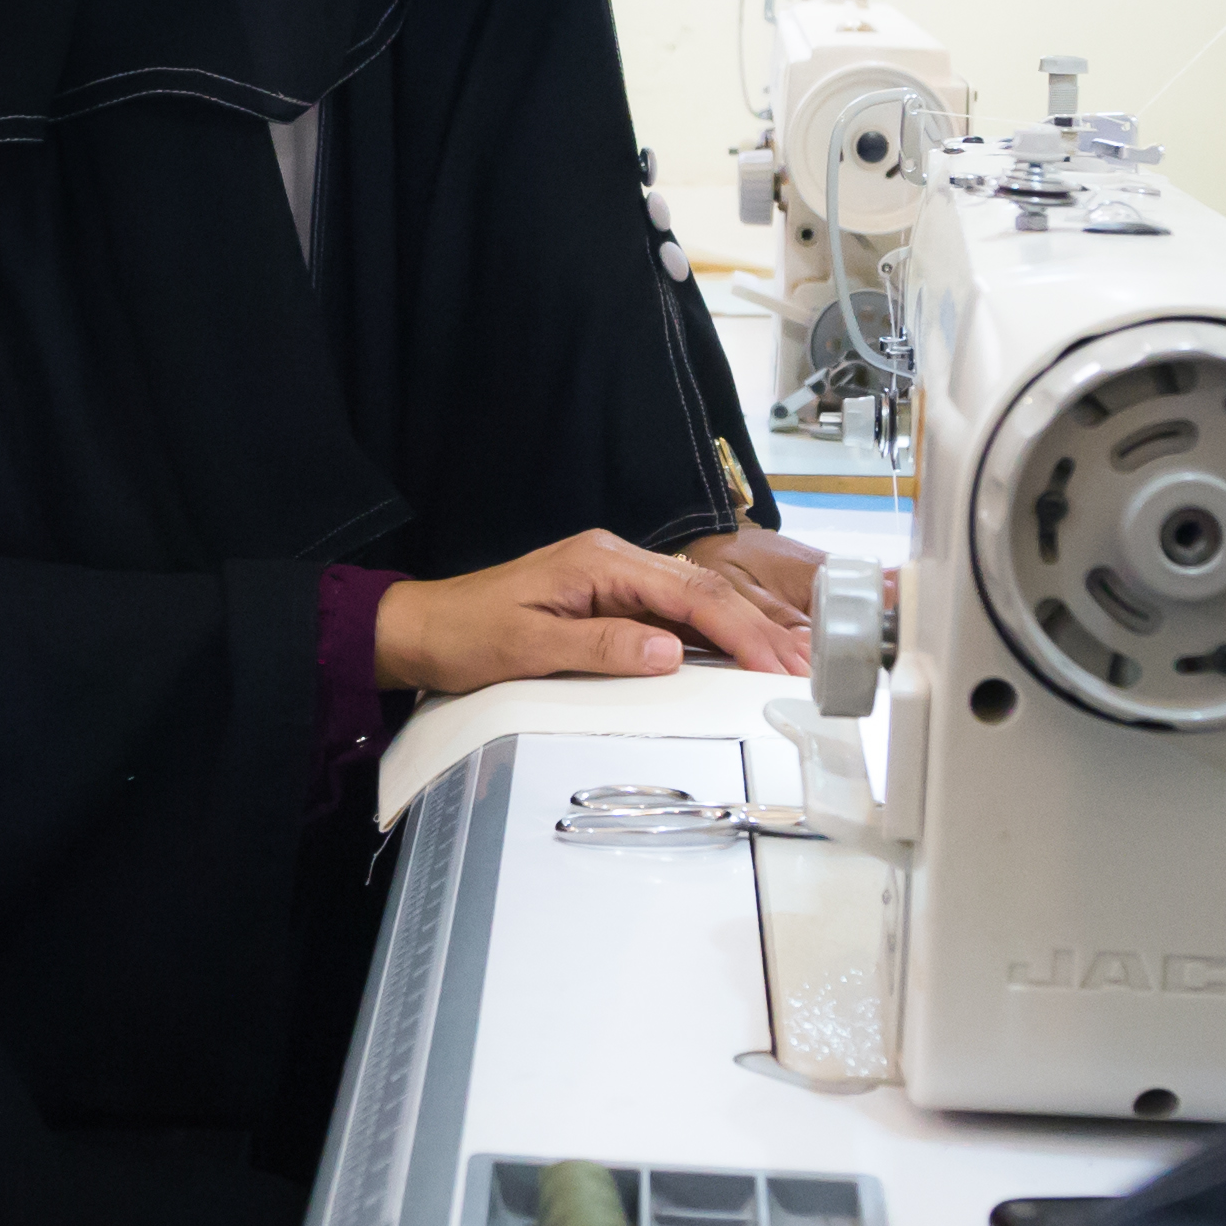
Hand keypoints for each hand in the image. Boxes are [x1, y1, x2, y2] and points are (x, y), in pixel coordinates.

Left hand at [377, 530, 811, 692]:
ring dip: (742, 632)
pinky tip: (739, 656)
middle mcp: (613, 560)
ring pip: (695, 602)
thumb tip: (670, 653)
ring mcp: (613, 579)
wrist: (420, 630)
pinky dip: (711, 636)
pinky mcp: (608, 600)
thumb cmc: (465, 634)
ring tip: (790, 661)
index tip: (776, 662)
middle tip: (804, 666)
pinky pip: (673, 615)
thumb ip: (602, 648)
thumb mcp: (529, 646)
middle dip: (757, 629)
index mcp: (600, 560)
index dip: (739, 630)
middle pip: (703, 593)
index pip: (689, 594)